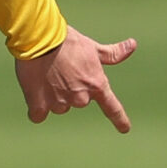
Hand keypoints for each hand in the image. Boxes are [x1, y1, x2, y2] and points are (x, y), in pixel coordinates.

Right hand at [13, 27, 137, 132]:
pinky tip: (34, 89)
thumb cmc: (67, 40)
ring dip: (52, 95)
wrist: (40, 39)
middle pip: (77, 101)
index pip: (112, 108)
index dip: (120, 120)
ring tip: (46, 75)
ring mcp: (60, 104)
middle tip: (61, 71)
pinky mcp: (40, 106)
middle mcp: (81, 98)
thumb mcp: (92, 47)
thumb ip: (113, 53)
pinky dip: (37, 105)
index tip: (125, 129)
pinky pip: (39, 114)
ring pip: (58, 106)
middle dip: (70, 89)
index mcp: (96, 85)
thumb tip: (132, 44)